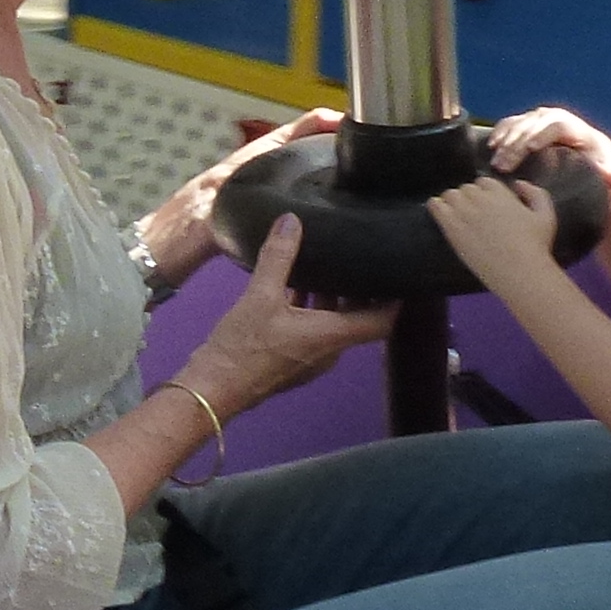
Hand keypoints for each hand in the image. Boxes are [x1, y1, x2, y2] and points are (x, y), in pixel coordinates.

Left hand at [148, 107, 339, 282]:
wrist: (147, 258)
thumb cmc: (172, 237)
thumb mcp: (208, 220)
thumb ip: (235, 211)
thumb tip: (270, 213)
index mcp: (236, 169)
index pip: (282, 136)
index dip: (312, 124)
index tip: (342, 120)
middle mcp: (241, 175)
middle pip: (288, 149)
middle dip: (319, 141)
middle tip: (353, 146)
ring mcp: (239, 193)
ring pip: (282, 171)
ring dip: (309, 165)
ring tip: (341, 172)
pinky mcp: (237, 213)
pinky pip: (275, 194)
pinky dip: (295, 191)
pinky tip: (308, 208)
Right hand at [177, 213, 391, 416]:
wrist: (213, 388)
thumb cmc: (243, 345)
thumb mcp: (260, 296)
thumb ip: (278, 257)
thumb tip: (291, 220)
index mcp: (332, 336)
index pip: (382, 320)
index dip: (394, 298)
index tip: (397, 273)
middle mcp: (330, 351)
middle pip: (358, 319)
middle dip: (359, 291)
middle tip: (359, 260)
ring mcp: (311, 360)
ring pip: (333, 324)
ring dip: (332, 299)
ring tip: (326, 266)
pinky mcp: (293, 362)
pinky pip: (313, 332)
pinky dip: (312, 311)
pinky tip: (293, 288)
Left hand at [429, 174, 580, 295]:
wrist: (520, 272)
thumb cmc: (535, 246)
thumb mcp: (546, 215)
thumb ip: (535, 193)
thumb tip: (518, 184)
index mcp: (500, 193)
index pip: (483, 182)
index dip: (485, 194)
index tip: (489, 206)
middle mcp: (480, 199)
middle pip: (466, 188)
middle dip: (470, 199)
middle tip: (475, 215)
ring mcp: (464, 213)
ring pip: (450, 195)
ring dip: (454, 202)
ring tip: (459, 217)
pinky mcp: (451, 229)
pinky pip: (436, 207)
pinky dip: (437, 207)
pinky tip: (442, 215)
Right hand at [485, 104, 610, 197]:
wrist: (589, 158)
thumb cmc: (595, 168)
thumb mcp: (604, 172)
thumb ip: (605, 174)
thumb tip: (610, 176)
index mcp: (577, 129)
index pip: (557, 126)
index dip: (542, 134)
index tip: (528, 148)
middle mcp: (558, 119)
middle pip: (534, 124)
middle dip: (516, 142)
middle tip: (503, 164)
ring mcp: (542, 120)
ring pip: (521, 122)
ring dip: (505, 138)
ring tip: (495, 158)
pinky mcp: (530, 124)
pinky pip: (513, 122)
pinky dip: (501, 131)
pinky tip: (492, 144)